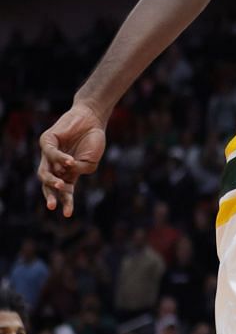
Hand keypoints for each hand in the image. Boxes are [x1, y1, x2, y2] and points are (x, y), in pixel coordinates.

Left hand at [38, 103, 106, 217]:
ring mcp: (49, 154)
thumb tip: (66, 172)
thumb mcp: (91, 162)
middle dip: (50, 195)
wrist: (92, 119)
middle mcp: (55, 165)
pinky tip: (70, 161)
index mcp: (68, 172)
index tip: (68, 215)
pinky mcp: (46, 141)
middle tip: (52, 206)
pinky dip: (60, 159)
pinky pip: (51, 154)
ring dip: (52, 181)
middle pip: (48, 184)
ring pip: (44, 172)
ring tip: (61, 185)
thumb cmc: (93, 140)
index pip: (64, 190)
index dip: (66, 202)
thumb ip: (79, 170)